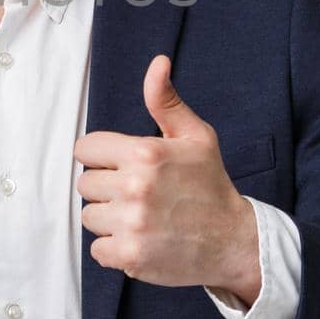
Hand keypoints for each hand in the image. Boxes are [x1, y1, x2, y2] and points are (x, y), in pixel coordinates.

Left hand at [74, 54, 260, 301]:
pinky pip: (97, 249)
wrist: (234, 241)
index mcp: (145, 152)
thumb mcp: (195, 136)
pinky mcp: (130, 256)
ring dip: (109, 219)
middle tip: (138, 195)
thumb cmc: (211, 185)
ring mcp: (132, 223)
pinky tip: (140, 239)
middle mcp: (135, 186)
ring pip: (89, 216)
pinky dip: (114, 248)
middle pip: (85, 184)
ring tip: (140, 217)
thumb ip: (165, 101)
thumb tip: (158, 62)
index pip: (86, 149)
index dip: (102, 158)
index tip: (123, 167)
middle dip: (106, 188)